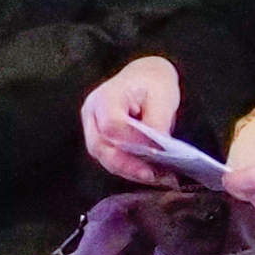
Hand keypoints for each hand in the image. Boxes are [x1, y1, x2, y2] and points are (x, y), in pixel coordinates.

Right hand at [82, 57, 187, 182]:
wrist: (145, 77)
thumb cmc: (154, 84)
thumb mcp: (163, 98)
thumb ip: (157, 123)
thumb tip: (156, 150)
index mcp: (106, 96)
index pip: (111, 125)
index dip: (131, 142)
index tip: (155, 153)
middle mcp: (92, 112)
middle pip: (100, 146)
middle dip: (126, 165)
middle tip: (152, 176)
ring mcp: (91, 125)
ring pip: (102, 155)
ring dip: (127, 170)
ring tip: (154, 177)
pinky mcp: (98, 137)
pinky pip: (108, 156)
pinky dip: (127, 167)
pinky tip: (147, 173)